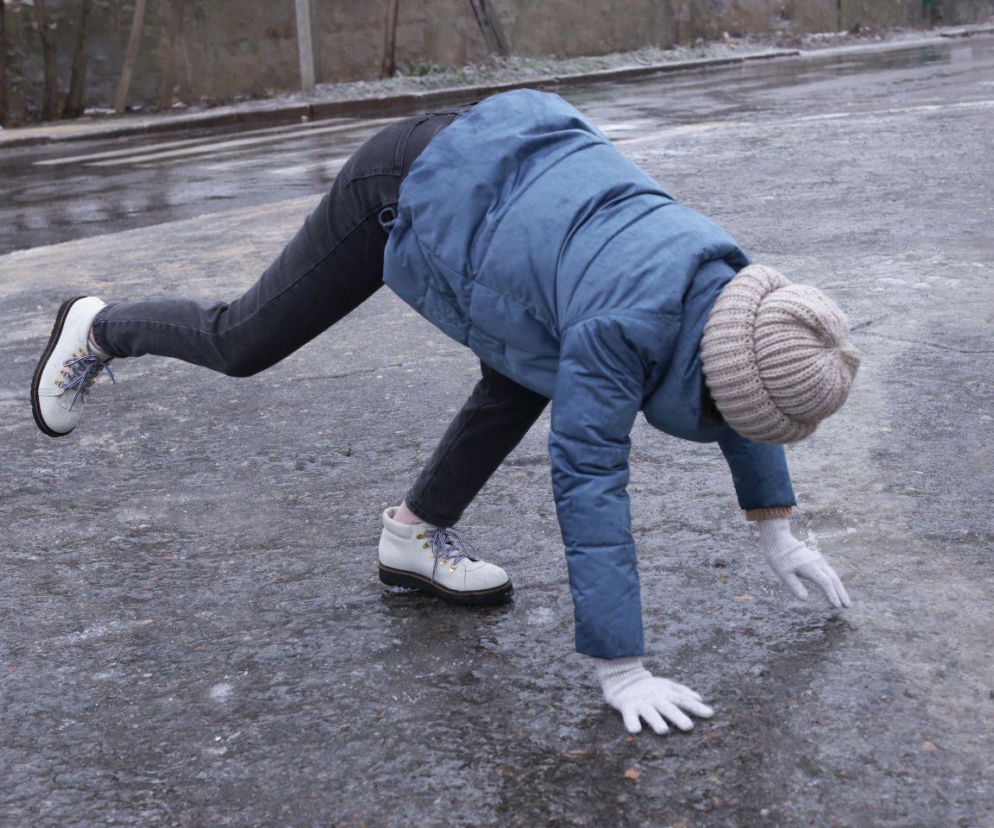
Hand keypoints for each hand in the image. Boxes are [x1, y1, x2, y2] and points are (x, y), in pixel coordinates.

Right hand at [595, 658, 713, 734]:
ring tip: (663, 731)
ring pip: (650, 713)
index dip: (696, 707)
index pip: (684, 700)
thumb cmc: (649, 686)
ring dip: (656, 721)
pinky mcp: (627, 707)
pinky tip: (636, 730)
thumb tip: (701, 699)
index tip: (710, 714)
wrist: (621, 677)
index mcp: (666, 693)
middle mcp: (655, 698)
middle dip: (678, 717)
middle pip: (668, 708)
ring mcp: (641, 703)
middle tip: (688, 727)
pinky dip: (631, 722)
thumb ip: (683, 692)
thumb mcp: (666, 686)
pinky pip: (629, 716)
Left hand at [759, 518, 850, 607]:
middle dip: (841, 593)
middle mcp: (817, 562)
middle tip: (848, 606)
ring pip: (833, 575)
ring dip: (840, 589)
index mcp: (809, 566)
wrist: (779, 541)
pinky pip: (829, 573)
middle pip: (834, 579)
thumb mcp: (783, 574)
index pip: (825, 582)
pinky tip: (836, 591)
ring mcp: (819, 560)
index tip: (837, 606)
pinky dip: (835, 583)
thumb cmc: (779, 559)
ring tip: (846, 602)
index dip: (832, 594)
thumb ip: (794, 586)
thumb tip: (805, 599)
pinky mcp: (818, 560)